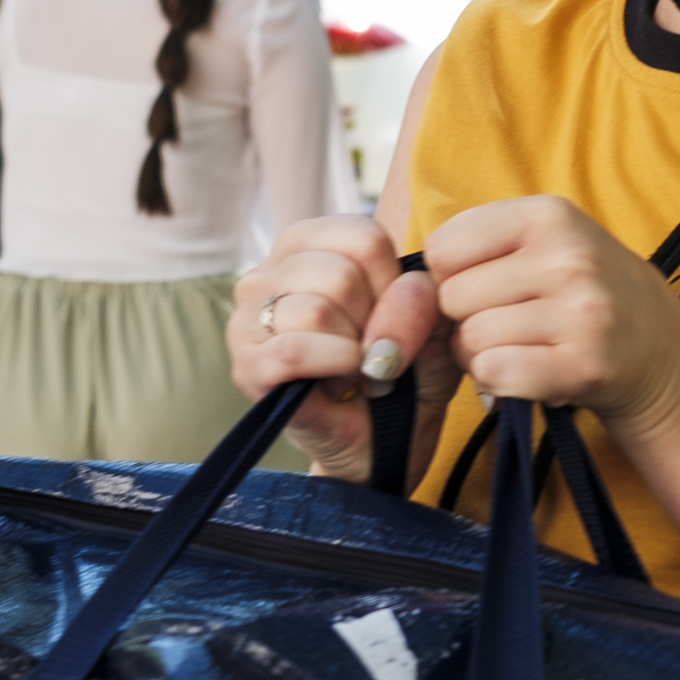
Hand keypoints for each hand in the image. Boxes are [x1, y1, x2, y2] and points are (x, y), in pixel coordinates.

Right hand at [233, 215, 447, 480]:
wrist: (385, 443)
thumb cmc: (403, 373)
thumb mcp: (432, 323)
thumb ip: (423, 295)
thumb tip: (394, 300)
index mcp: (307, 244)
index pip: (363, 235)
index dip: (395, 283)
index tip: (392, 317)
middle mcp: (266, 273)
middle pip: (340, 272)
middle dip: (375, 322)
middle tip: (371, 352)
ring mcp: (247, 321)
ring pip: (316, 310)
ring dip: (354, 351)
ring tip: (353, 370)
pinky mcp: (247, 368)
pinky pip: (295, 350)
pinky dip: (334, 367)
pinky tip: (340, 384)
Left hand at [425, 196, 679, 434]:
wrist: (656, 348)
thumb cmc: (579, 292)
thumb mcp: (543, 240)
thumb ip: (478, 245)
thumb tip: (407, 286)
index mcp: (548, 214)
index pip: (442, 248)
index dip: (449, 276)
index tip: (480, 288)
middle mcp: (568, 257)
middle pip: (452, 297)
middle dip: (463, 320)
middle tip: (502, 325)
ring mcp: (581, 312)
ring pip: (471, 340)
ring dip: (480, 356)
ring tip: (518, 348)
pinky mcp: (584, 365)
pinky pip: (497, 373)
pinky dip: (498, 382)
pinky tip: (525, 374)